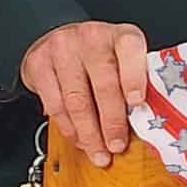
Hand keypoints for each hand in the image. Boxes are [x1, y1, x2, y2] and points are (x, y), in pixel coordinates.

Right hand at [19, 20, 148, 168]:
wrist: (59, 38)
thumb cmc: (99, 56)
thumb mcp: (123, 60)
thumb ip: (135, 83)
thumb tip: (148, 120)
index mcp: (119, 35)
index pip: (129, 48)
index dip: (134, 77)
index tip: (138, 104)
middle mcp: (90, 37)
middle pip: (103, 84)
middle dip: (112, 122)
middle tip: (117, 145)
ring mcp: (62, 49)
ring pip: (77, 100)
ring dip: (89, 134)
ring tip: (99, 152)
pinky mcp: (38, 64)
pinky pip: (55, 105)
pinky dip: (69, 129)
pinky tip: (79, 139)